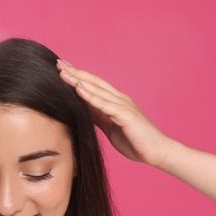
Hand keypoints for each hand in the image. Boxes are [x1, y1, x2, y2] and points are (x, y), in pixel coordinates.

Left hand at [57, 59, 173, 166]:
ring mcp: (122, 105)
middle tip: (58, 63)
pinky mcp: (125, 115)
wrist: (156, 152)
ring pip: (96, 89)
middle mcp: (119, 99)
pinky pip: (104, 104)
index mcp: (115, 102)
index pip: (93, 85)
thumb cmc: (135, 141)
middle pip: (93, 82)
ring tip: (63, 72)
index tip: (62, 69)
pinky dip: (90, 96)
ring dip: (79, 80)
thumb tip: (83, 110)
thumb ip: (99, 117)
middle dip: (75, 72)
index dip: (78, 76)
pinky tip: (78, 88)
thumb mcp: (110, 127)